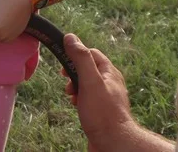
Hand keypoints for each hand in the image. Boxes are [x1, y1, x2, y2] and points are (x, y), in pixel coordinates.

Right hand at [63, 34, 137, 148]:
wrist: (113, 143)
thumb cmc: (102, 113)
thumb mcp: (90, 81)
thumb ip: (81, 59)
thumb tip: (71, 37)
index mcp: (110, 73)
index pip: (91, 53)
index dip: (76, 54)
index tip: (63, 63)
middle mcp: (110, 83)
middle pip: (88, 68)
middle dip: (74, 72)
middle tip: (66, 81)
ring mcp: (106, 97)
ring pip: (87, 84)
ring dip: (75, 86)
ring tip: (71, 96)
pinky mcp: (102, 110)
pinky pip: (88, 98)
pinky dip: (80, 98)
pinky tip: (76, 105)